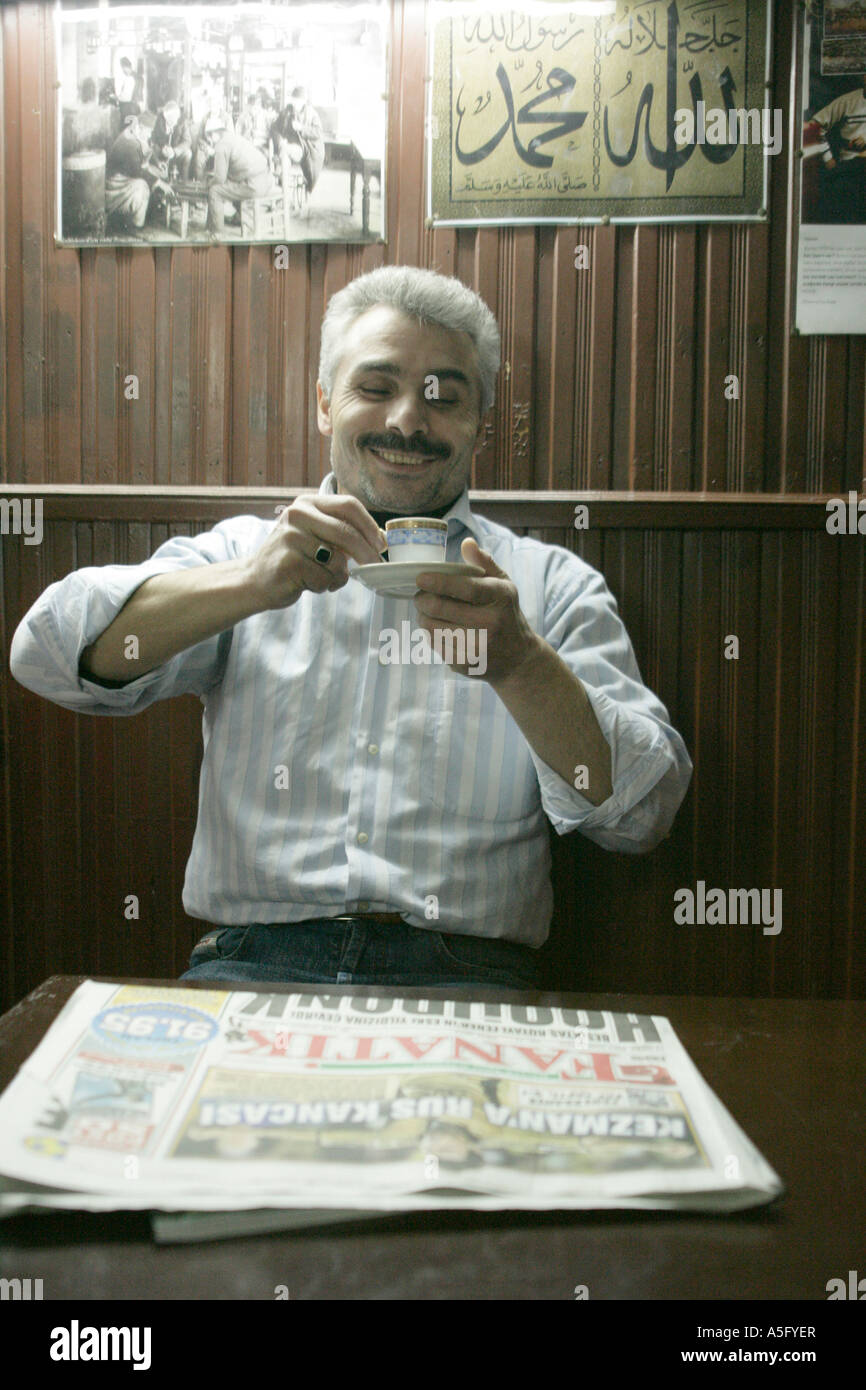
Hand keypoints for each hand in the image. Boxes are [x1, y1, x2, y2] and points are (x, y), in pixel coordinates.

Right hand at [244, 495, 386, 608]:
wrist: (254, 579)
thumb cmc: (293, 557)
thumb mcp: (314, 534)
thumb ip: (340, 531)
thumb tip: (379, 539)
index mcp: (307, 503)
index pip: (349, 505)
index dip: (370, 526)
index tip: (381, 544)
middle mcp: (298, 515)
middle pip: (346, 532)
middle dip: (366, 553)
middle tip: (375, 566)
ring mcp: (291, 538)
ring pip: (336, 561)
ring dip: (338, 576)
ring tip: (322, 576)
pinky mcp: (288, 562)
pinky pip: (324, 578)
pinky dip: (324, 586)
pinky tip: (308, 583)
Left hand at [412, 537, 539, 682]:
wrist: (517, 658)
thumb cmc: (506, 613)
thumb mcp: (503, 585)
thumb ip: (484, 563)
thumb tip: (466, 543)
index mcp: (500, 598)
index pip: (466, 589)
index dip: (439, 582)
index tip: (420, 578)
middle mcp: (490, 624)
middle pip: (440, 609)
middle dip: (422, 599)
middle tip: (419, 595)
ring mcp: (477, 646)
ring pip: (432, 627)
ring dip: (423, 617)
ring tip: (427, 611)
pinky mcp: (465, 663)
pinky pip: (435, 644)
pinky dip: (431, 634)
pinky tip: (438, 628)